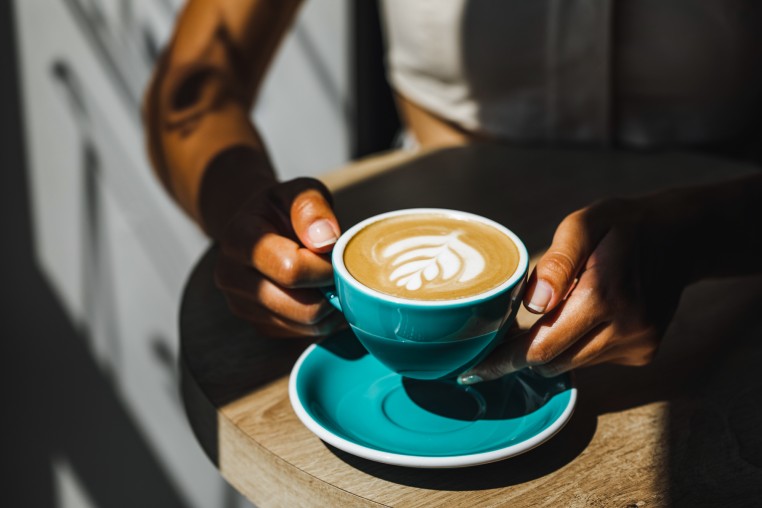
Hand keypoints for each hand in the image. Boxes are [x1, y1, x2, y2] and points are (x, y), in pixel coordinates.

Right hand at [213, 177, 346, 337]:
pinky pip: (300, 334)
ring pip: (304, 325)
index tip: (334, 255)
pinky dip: (319, 320)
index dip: (324, 267)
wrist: (258, 227)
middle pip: (300, 306)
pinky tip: (318, 294)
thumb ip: (312, 207)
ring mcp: (240, 304)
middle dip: (330, 291)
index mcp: (238, 238)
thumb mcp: (300, 191)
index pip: (291, 269)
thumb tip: (324, 239)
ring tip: (330, 282)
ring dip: (328, 308)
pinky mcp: (256, 324)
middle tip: (338, 272)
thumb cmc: (283, 209)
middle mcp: (230, 275)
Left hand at [460, 195, 690, 382]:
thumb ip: (557, 263)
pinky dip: (579, 344)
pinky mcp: (644, 351)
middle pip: (554, 361)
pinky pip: (595, 359)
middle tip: (503, 335)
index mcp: (603, 296)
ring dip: (554, 346)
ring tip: (554, 312)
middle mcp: (624, 327)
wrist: (679, 236)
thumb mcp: (582, 225)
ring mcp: (638, 343)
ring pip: (573, 363)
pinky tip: (585, 315)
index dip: (505, 360)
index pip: (543, 347)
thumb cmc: (620, 226)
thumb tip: (533, 305)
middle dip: (524, 353)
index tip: (475, 370)